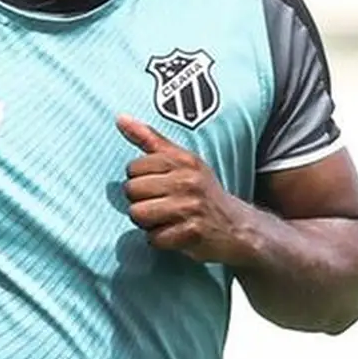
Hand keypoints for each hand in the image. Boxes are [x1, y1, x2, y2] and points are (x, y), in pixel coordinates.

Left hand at [116, 114, 252, 264]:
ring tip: (166, 219)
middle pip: (132, 191)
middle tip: (162, 204)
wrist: (236, 227)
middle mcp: (187, 181)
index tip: (158, 186)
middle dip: (141, 202)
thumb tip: (120, 118)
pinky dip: (160, 240)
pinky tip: (175, 233)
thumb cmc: (202, 191)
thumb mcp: (182, 160)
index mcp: (183, 160)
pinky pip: (153, 238)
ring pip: (138, 215)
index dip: (140, 180)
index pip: (134, 168)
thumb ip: (150, 139)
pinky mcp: (191, 233)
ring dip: (147, 222)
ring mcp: (190, 207)